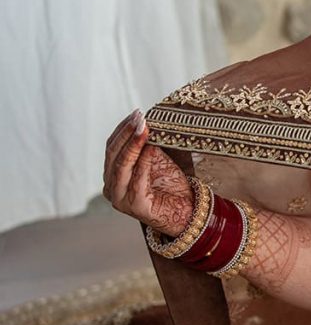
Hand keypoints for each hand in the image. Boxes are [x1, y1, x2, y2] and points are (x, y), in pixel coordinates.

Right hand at [103, 109, 192, 236]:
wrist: (186, 210)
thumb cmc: (170, 184)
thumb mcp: (155, 159)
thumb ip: (146, 145)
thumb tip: (145, 120)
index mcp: (112, 175)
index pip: (111, 147)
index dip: (122, 130)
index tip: (136, 114)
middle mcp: (112, 187)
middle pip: (114, 154)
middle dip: (127, 133)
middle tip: (140, 118)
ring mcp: (120, 198)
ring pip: (121, 166)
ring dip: (133, 145)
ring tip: (145, 129)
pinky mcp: (135, 207)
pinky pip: (137, 180)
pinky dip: (144, 162)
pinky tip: (152, 148)